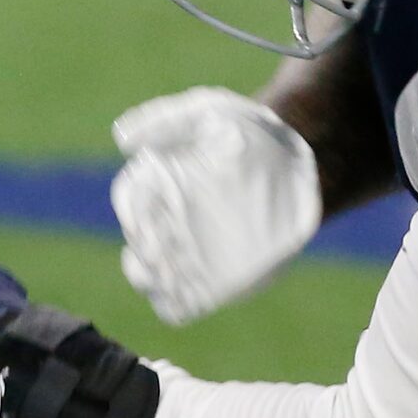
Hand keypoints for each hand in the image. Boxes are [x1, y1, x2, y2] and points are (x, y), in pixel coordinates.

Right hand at [110, 88, 322, 326]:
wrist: (296, 154)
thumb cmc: (245, 128)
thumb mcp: (207, 111)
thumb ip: (164, 120)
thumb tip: (122, 136)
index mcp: (157, 188)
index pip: (130, 211)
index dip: (132, 220)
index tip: (142, 224)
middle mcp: (170, 224)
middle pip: (138, 257)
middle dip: (141, 263)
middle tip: (160, 258)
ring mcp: (195, 254)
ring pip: (158, 285)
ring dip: (157, 287)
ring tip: (173, 279)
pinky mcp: (223, 278)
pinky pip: (189, 302)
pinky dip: (179, 305)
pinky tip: (189, 296)